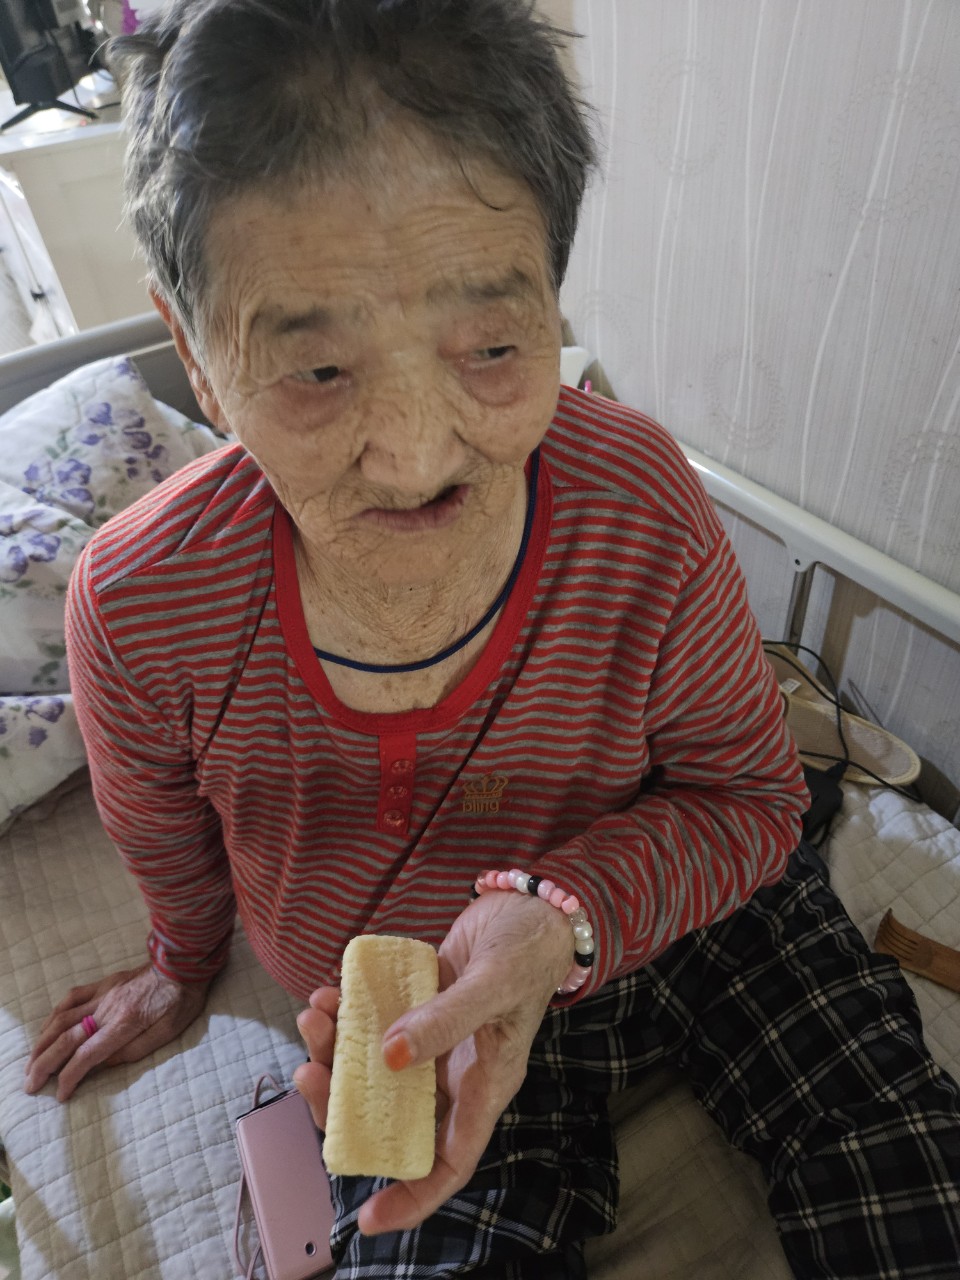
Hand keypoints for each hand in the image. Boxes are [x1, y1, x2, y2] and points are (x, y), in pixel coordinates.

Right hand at [24, 963, 210, 1101]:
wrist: (184, 965)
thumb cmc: (181, 1002)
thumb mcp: (166, 1034)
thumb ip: (133, 1051)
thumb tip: (104, 1064)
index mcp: (125, 1024)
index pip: (87, 1055)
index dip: (69, 1077)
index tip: (60, 1095)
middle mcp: (108, 1009)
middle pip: (65, 1038)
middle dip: (43, 1064)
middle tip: (30, 1084)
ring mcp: (103, 994)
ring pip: (61, 1018)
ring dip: (42, 1042)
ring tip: (31, 1062)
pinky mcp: (103, 984)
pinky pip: (72, 997)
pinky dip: (54, 1015)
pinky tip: (46, 1028)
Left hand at [295, 889, 571, 1235]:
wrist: (527, 905)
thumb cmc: (527, 949)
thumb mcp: (493, 984)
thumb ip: (445, 1019)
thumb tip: (390, 1056)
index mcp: (483, 1086)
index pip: (447, 1161)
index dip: (410, 1196)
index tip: (365, 1217)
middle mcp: (452, 1072)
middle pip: (390, 1115)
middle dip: (341, 1104)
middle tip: (308, 1072)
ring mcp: (431, 1040)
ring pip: (372, 1069)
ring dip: (336, 1050)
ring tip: (315, 1014)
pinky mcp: (415, 1006)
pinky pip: (371, 1024)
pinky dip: (345, 1015)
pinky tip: (330, 993)